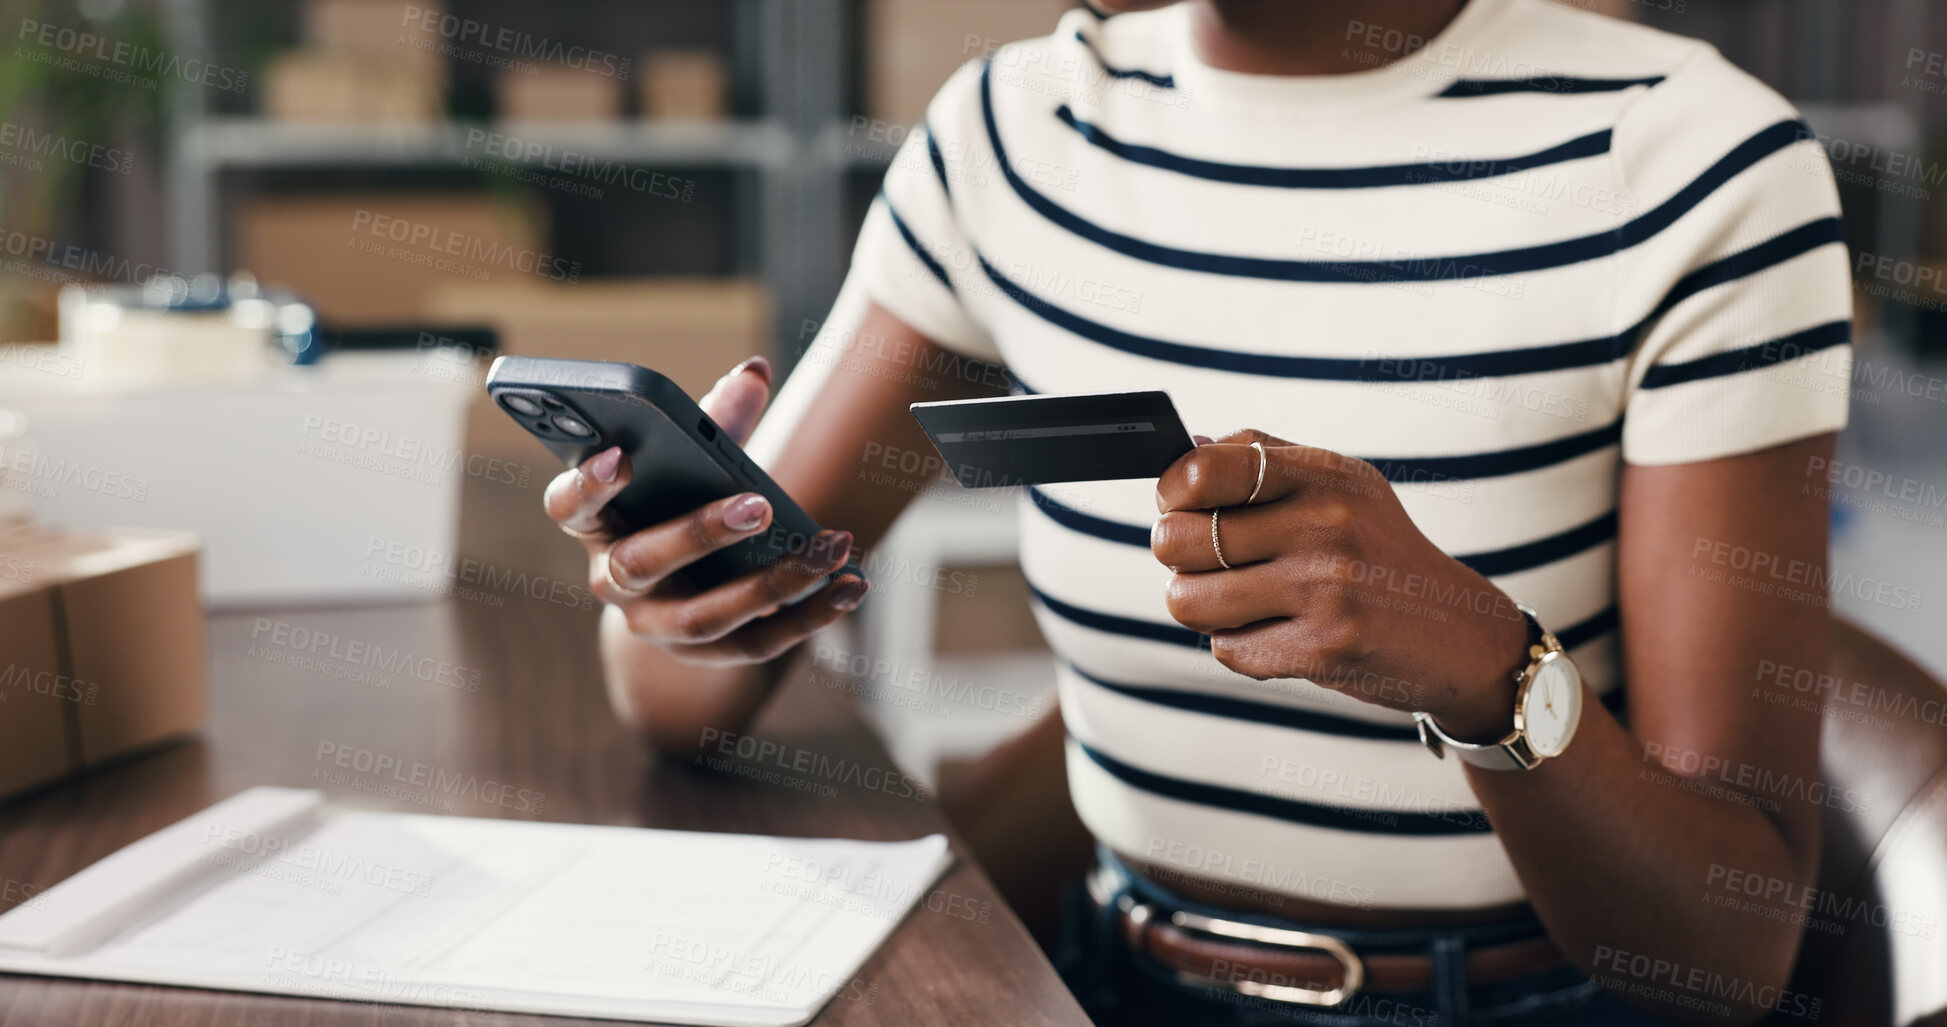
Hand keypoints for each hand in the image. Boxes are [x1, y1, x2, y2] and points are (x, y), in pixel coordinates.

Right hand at [542, 357, 868, 665]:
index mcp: (597, 523)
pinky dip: (810, 616)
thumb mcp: (688, 463)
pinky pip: (758, 643)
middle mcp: (614, 580)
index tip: (619, 454)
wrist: (681, 588)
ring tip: (831, 547)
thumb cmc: (677, 504)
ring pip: (705, 616)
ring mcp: (656, 626)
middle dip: (700, 533)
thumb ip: (714, 422)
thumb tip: (754, 371)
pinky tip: (852, 585)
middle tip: (760, 505)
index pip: (570, 507)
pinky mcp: (707, 656)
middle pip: (642, 563)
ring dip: (774, 582)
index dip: (587, 484)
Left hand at [1150, 430, 1528, 739]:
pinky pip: (1225, 648)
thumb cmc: (1382, 556)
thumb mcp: (1344, 489)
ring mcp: (1327, 587)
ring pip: (1188, 599)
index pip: (1204, 468)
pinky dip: (1238, 646)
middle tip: (1206, 563)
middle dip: (1179, 558)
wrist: (1463, 635)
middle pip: (1179, 539)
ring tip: (1236, 602)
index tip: (1181, 506)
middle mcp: (1327, 524)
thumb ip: (1264, 463)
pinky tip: (1277, 634)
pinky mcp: (1325, 647)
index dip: (1172, 491)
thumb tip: (1180, 451)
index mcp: (1326, 474)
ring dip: (1200, 607)